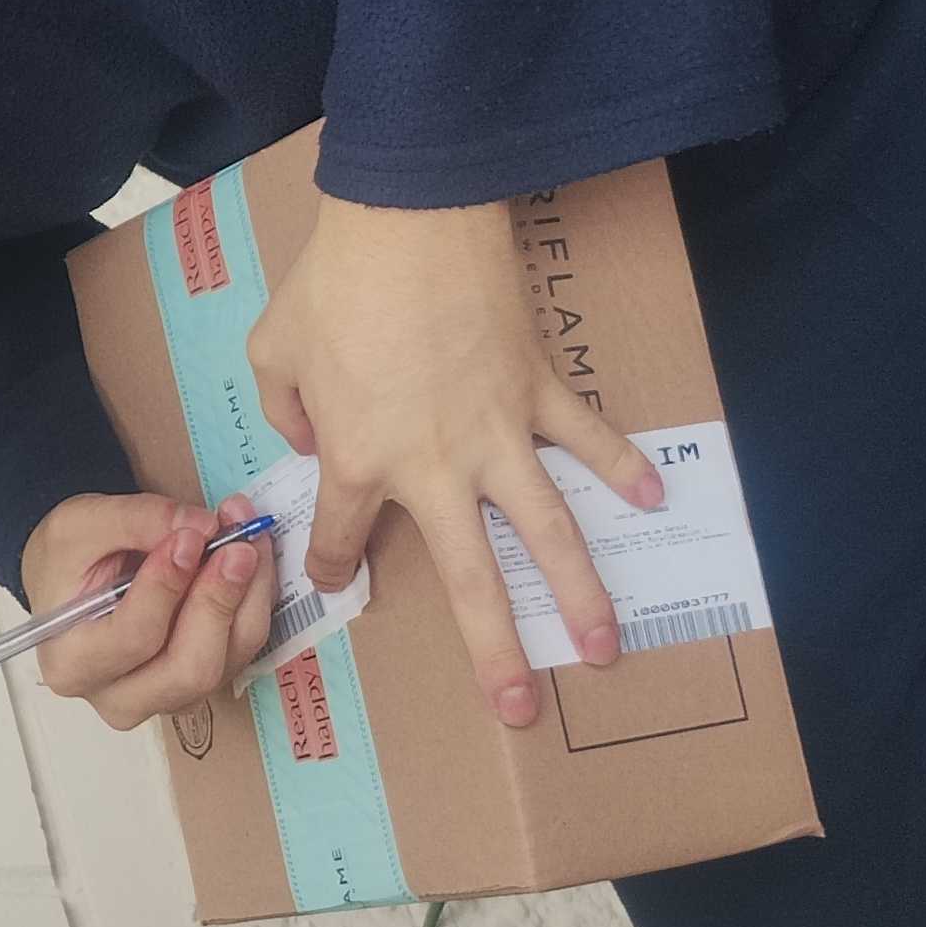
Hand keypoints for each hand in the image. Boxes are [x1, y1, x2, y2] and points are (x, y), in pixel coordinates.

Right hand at [20, 490, 275, 733]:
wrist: (74, 579)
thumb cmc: (68, 558)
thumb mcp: (81, 524)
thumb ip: (138, 520)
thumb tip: (204, 525)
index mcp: (73, 664)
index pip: (132, 638)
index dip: (167, 587)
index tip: (188, 537)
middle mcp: (119, 697)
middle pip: (188, 671)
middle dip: (218, 603)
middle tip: (235, 546)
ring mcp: (165, 697)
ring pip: (226, 663)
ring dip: (247, 599)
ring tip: (248, 541)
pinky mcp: (198, 682)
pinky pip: (242, 651)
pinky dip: (254, 602)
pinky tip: (251, 559)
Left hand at [243, 193, 663, 726]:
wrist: (407, 218)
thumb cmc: (332, 283)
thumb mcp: (274, 348)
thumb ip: (286, 408)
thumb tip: (308, 436)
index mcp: (361, 461)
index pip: (347, 540)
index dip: (338, 565)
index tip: (339, 582)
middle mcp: (435, 467)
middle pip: (469, 579)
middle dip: (496, 651)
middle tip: (518, 708)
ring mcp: (496, 433)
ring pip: (546, 531)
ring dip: (581, 592)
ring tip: (602, 647)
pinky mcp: (537, 388)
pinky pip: (587, 435)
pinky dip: (623, 465)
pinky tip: (652, 500)